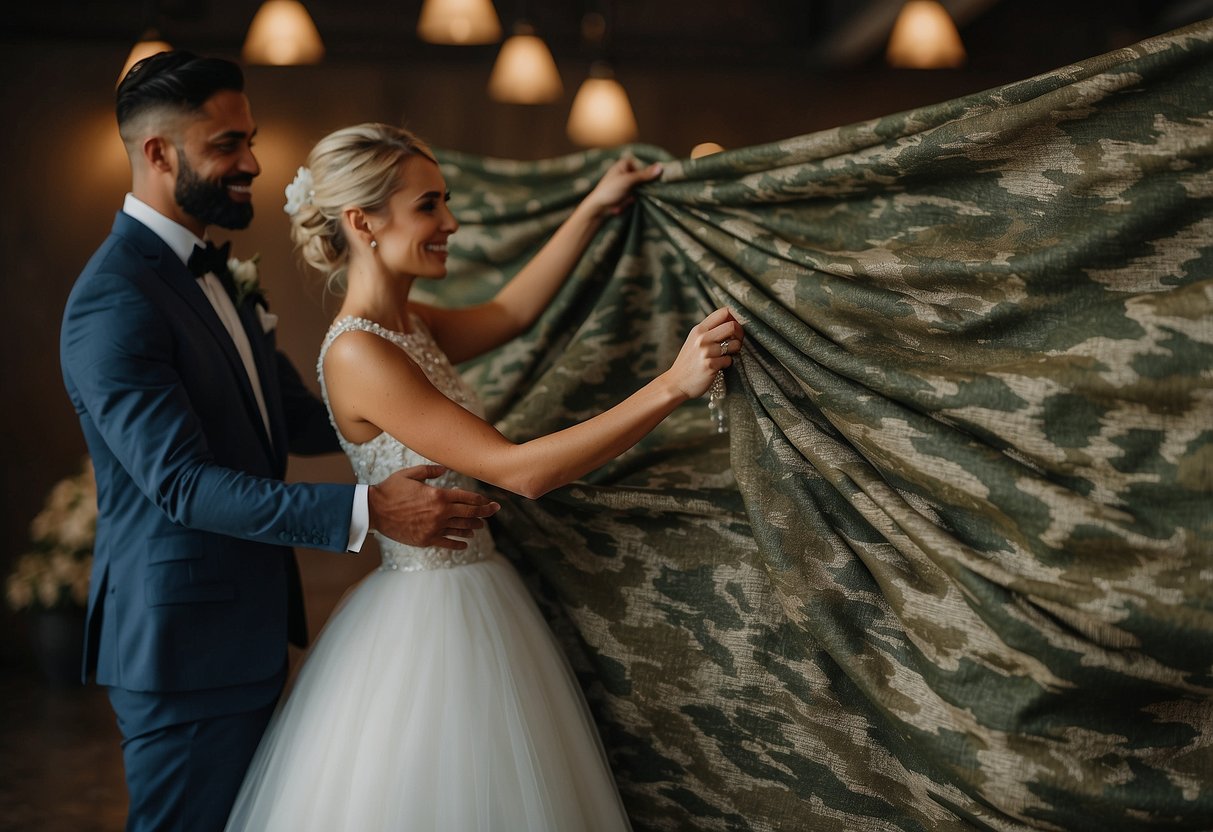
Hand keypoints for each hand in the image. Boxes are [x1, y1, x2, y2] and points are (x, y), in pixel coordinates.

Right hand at [367, 464, 499, 549]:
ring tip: (480, 526)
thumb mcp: (410, 474)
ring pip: (461, 528)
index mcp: (438, 495)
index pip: (467, 498)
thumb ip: (430, 470)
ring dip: (473, 527)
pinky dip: (459, 543)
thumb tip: (445, 470)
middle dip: (485, 512)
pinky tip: (465, 543)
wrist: (374, 511)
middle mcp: (440, 512)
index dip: (480, 500)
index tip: (489, 501)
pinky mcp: (427, 540)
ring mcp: (434, 527)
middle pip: (469, 513)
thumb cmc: (390, 489)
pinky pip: (448, 543)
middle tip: (495, 510)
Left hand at [582, 156, 662, 216]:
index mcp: (625, 164)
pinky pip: (642, 192)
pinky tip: (655, 196)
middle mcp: (628, 172)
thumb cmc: (610, 190)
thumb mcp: (628, 180)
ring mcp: (630, 183)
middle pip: (645, 174)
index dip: (653, 170)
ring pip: (645, 184)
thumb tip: (660, 167)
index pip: (644, 164)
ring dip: (651, 188)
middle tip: (664, 184)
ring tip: (661, 190)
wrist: (599, 208)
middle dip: (652, 180)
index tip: (663, 174)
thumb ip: (644, 175)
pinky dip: (647, 194)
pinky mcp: (631, 194)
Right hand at [663, 307, 743, 399]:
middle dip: (740, 334)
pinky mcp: (710, 365)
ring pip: (735, 344)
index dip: (734, 318)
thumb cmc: (688, 362)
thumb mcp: (694, 341)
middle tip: (736, 341)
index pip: (723, 312)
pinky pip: (729, 360)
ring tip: (726, 355)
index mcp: (699, 329)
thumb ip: (709, 331)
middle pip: (732, 326)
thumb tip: (731, 323)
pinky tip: (718, 366)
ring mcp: (706, 351)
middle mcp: (702, 338)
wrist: (675, 383)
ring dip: (735, 351)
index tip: (733, 328)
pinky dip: (727, 364)